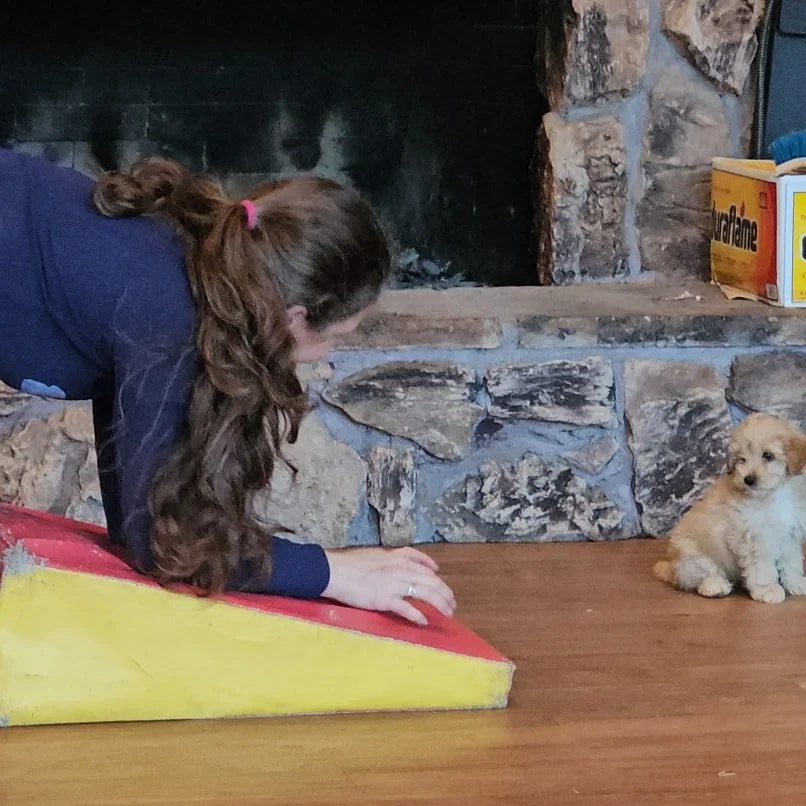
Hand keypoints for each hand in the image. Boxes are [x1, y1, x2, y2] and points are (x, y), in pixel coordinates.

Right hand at [322, 546, 455, 625]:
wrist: (335, 571)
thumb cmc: (351, 563)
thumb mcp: (376, 554)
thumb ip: (392, 558)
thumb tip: (403, 562)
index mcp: (398, 557)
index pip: (425, 566)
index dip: (436, 575)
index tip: (441, 581)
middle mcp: (401, 569)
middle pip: (432, 581)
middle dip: (446, 593)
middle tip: (452, 604)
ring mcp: (395, 585)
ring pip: (426, 594)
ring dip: (440, 604)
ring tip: (448, 613)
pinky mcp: (386, 600)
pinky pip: (408, 609)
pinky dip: (418, 616)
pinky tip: (424, 622)